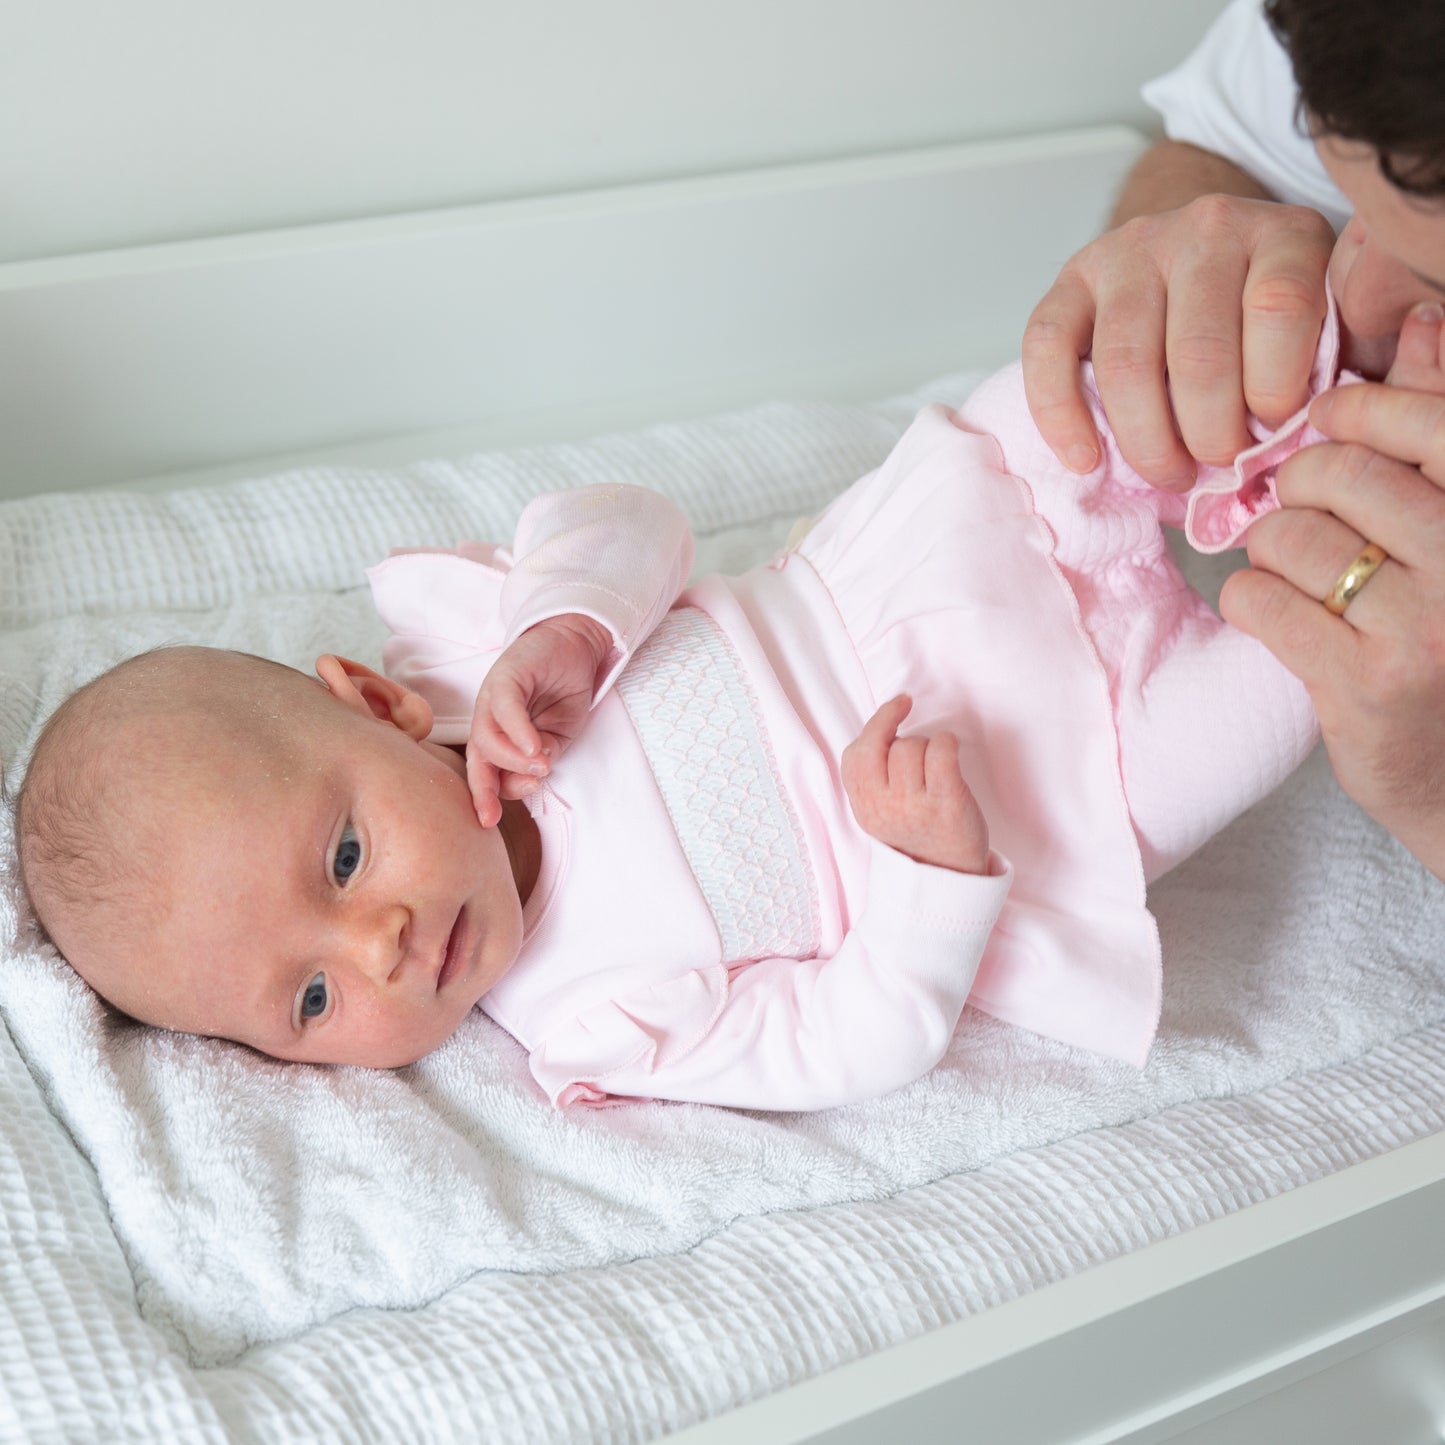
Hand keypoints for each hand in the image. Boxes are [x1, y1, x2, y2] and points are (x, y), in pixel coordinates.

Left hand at [467, 613, 611, 826]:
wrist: (576, 645)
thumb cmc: (564, 691)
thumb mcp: (558, 736)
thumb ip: (544, 757)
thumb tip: (537, 775)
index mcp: (498, 734)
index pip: (483, 769)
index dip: (484, 796)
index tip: (489, 821)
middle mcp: (489, 716)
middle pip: (478, 757)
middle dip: (487, 785)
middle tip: (515, 798)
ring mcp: (494, 695)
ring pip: (487, 737)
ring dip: (513, 759)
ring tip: (543, 763)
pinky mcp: (506, 674)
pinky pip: (505, 708)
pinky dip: (518, 731)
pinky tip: (535, 746)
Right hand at [841, 695, 989, 874]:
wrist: (948, 877)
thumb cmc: (916, 834)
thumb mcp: (878, 813)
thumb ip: (871, 778)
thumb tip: (882, 726)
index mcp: (864, 806)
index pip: (857, 752)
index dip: (879, 722)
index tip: (899, 705)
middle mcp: (884, 805)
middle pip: (889, 744)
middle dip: (907, 742)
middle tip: (920, 761)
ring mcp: (914, 805)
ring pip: (914, 746)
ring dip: (929, 747)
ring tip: (936, 771)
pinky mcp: (947, 803)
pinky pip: (941, 751)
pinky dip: (947, 742)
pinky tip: (951, 751)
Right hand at [1023, 193, 1334, 487]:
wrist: (1203, 248)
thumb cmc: (1266, 310)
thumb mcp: (1328, 315)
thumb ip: (1328, 364)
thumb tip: (1309, 439)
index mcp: (1281, 235)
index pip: (1279, 308)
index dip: (1275, 388)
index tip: (1274, 431)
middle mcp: (1204, 228)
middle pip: (1197, 350)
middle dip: (1208, 432)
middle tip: (1218, 466)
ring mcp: (1130, 250)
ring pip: (1126, 361)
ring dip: (1147, 439)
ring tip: (1169, 473)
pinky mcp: (1072, 278)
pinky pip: (1047, 346)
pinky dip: (1061, 413)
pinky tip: (1085, 458)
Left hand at [1219, 304, 1444, 881]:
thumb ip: (1440, 428)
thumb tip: (1426, 316)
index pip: (1424, 416)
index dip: (1355, 405)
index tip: (1327, 419)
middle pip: (1337, 472)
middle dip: (1299, 486)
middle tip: (1306, 516)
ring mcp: (1429, 624)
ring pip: (1290, 534)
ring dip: (1272, 550)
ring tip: (1300, 575)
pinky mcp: (1368, 683)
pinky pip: (1262, 600)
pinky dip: (1253, 601)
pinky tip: (1281, 617)